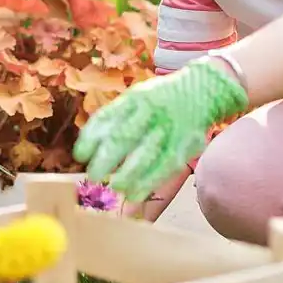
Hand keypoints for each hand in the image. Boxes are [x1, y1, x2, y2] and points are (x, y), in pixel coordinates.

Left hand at [73, 59, 248, 202]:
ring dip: (127, 175)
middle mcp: (151, 111)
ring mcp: (169, 128)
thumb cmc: (159, 99)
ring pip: (146, 155)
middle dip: (105, 160)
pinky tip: (134, 194)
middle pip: (124, 137)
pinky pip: (165, 167)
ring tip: (114, 187)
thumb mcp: (136, 97)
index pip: (107, 118)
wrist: (203, 89)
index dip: (91, 138)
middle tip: (93, 176)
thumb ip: (115, 117)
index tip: (80, 156)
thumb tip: (87, 147)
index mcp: (134, 98)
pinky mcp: (184, 144)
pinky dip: (148, 183)